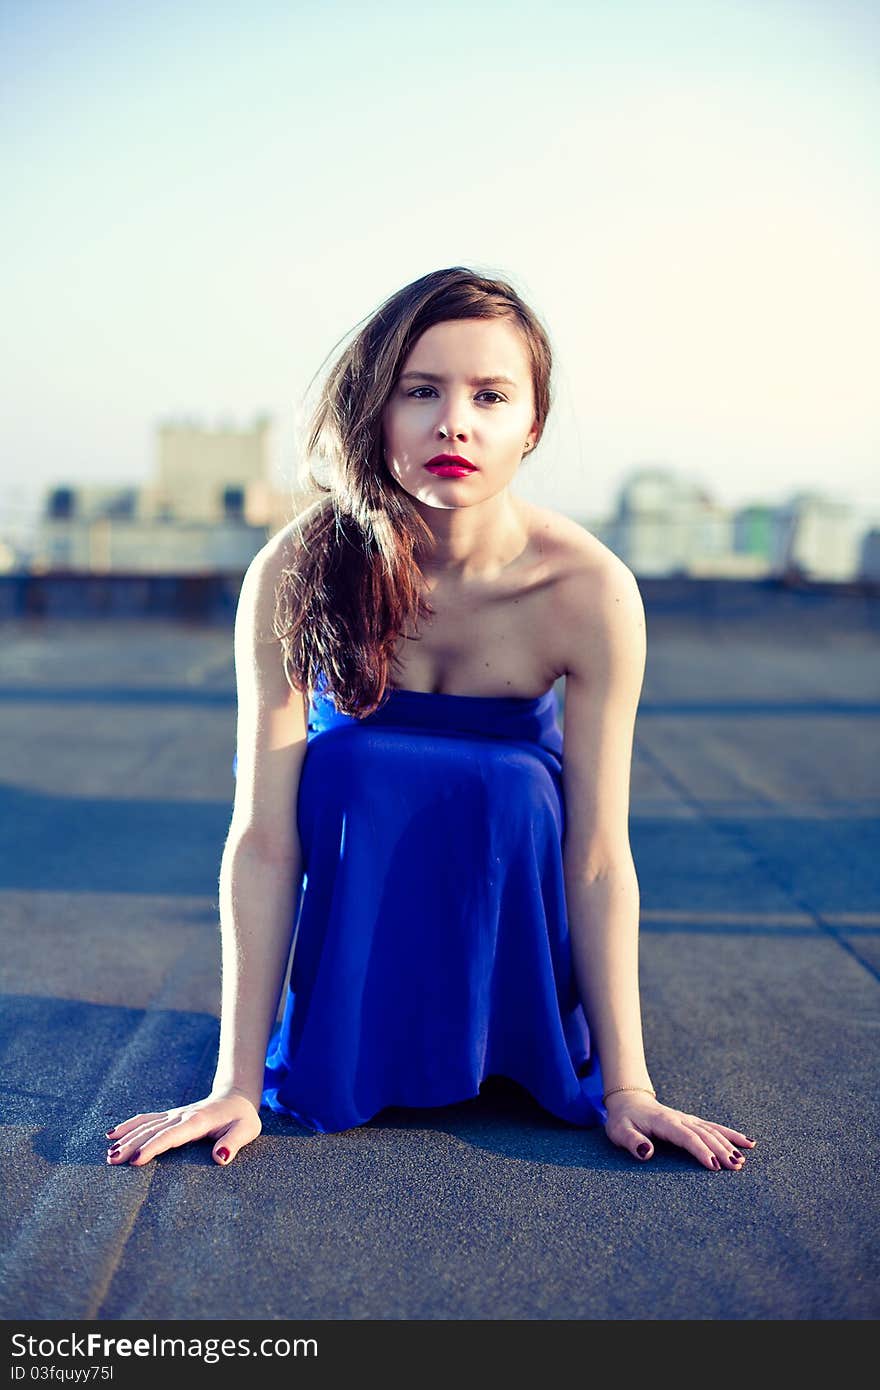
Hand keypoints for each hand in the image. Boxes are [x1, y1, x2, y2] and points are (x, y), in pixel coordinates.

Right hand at [104, 1087, 261, 1167]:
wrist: (236, 1097)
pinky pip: (146, 1120)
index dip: (153, 1147)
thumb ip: (234, 1143)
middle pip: (152, 1130)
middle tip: (112, 1161)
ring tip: (109, 1153)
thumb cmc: (242, 1118)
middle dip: (131, 1145)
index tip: (136, 1161)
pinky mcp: (170, 1117)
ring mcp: (174, 1115)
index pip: (171, 1135)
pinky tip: (112, 1134)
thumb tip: (220, 1158)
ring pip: (146, 1124)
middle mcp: (182, 1116)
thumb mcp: (247, 1130)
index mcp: (198, 1121)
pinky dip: (129, 1125)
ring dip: (126, 1137)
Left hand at [603, 1091, 756, 1169]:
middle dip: (721, 1150)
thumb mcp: (619, 1131)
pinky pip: (715, 1128)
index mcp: (664, 1122)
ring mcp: (688, 1119)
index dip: (700, 1150)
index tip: (713, 1165)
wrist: (628, 1101)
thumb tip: (647, 1153)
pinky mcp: (692, 1122)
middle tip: (736, 1167)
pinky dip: (731, 1134)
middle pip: (704, 1134)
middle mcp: (680, 1119)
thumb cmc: (622, 1120)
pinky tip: (748, 1142)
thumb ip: (632, 1141)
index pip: (686, 1137)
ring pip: (713, 1131)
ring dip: (729, 1144)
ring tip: (743, 1159)